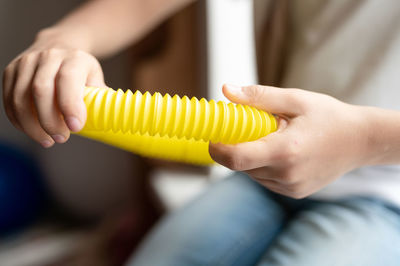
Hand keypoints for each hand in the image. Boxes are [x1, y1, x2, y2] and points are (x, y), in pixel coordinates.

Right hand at [2, 30, 105, 146]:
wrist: (59, 46)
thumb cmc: (80, 70)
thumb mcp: (96, 78)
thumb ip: (101, 98)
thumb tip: (112, 122)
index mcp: (74, 58)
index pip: (68, 80)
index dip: (70, 105)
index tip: (76, 127)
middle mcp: (48, 56)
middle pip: (40, 91)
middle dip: (50, 121)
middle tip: (61, 138)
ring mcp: (26, 62)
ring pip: (20, 98)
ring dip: (32, 126)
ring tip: (48, 141)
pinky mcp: (10, 71)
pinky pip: (9, 100)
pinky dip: (19, 121)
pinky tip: (32, 131)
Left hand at [209, 84, 368, 197]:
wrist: (361, 141)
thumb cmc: (330, 117)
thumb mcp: (296, 99)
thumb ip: (259, 97)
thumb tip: (226, 91)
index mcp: (285, 151)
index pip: (236, 158)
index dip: (217, 148)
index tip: (212, 136)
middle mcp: (286, 175)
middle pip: (241, 165)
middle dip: (237, 147)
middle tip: (250, 128)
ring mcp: (291, 187)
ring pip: (251, 174)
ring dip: (251, 156)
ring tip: (274, 139)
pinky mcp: (294, 192)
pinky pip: (265, 180)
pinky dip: (263, 166)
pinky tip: (281, 152)